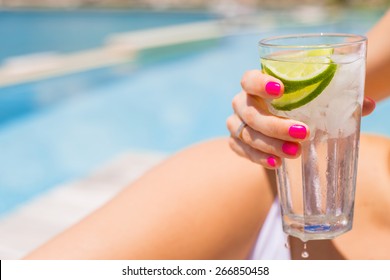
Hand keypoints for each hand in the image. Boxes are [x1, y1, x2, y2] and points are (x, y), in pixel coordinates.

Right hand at [226, 70, 375, 168]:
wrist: (282, 120)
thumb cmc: (300, 104)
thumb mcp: (316, 98)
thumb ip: (339, 98)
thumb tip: (367, 105)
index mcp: (257, 84)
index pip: (248, 79)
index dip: (260, 84)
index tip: (281, 90)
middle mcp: (242, 102)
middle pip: (249, 112)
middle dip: (275, 125)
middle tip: (303, 133)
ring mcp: (236, 123)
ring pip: (245, 134)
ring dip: (269, 144)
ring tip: (295, 153)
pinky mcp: (236, 142)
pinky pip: (240, 150)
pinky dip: (257, 157)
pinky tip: (276, 164)